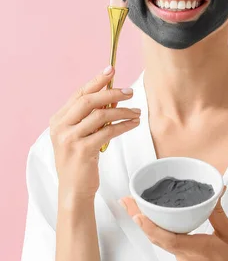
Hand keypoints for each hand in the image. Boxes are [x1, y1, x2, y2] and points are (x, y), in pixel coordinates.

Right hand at [49, 66, 140, 201]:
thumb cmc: (80, 161)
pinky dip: (123, 125)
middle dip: (112, 93)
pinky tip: (134, 123)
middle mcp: (60, 127)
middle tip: (130, 92)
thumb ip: (90, 116)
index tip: (111, 70)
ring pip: (101, 116)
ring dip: (122, 111)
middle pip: (89, 101)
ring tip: (137, 112)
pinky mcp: (83, 151)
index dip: (96, 81)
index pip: (79, 94)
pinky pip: (108, 132)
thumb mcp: (80, 135)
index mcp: (58, 120)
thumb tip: (112, 94)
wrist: (73, 190)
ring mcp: (70, 139)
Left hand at [118, 187, 227, 260]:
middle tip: (126, 201)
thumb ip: (218, 215)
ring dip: (149, 226)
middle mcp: (185, 257)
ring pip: (162, 241)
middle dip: (140, 219)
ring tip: (138, 208)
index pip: (167, 238)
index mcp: (196, 249)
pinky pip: (170, 245)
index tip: (135, 213)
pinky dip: (161, 232)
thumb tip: (214, 194)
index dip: (149, 227)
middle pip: (158, 237)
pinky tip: (160, 222)